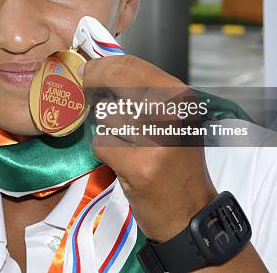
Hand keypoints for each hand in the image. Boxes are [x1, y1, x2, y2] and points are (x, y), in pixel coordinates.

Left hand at [81, 54, 216, 242]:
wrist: (190, 212)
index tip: (87, 70)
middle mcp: (172, 112)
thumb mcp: (170, 119)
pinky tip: (121, 161)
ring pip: (104, 114)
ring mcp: (156, 139)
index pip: (130, 65)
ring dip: (104, 128)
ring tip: (123, 142)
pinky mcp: (138, 164)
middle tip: (86, 92)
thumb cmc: (176, 164)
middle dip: (92, 85)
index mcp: (180, 96)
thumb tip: (99, 69)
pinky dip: (104, 152)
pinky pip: (101, 143)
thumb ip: (141, 93)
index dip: (101, 65)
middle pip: (114, 81)